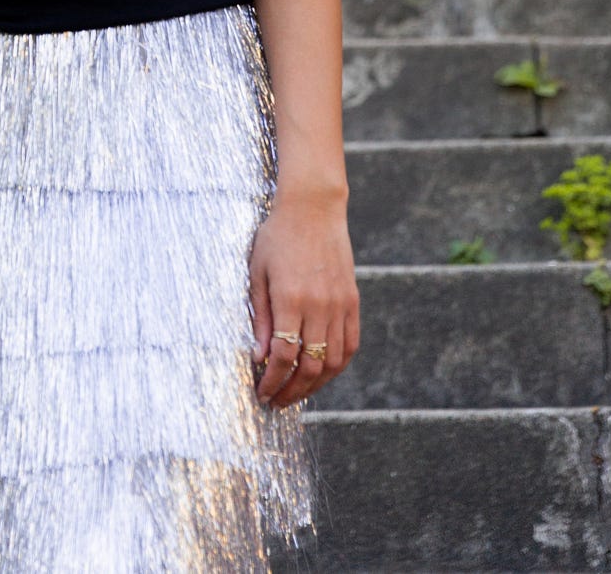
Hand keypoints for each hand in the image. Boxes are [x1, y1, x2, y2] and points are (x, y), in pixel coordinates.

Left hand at [247, 183, 358, 408]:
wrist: (313, 208)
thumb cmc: (277, 237)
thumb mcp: (257, 272)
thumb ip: (259, 316)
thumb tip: (258, 357)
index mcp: (291, 299)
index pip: (283, 356)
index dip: (271, 381)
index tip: (261, 393)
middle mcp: (319, 306)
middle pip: (309, 367)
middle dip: (290, 391)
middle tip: (275, 401)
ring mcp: (340, 305)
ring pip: (332, 363)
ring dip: (314, 386)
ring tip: (296, 393)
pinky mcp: (352, 301)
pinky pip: (349, 346)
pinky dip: (337, 367)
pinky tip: (322, 374)